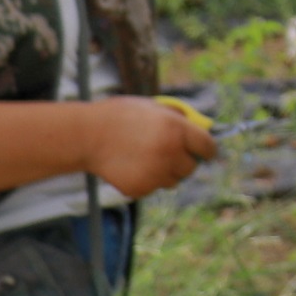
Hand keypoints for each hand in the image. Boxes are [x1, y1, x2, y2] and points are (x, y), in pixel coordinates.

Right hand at [82, 96, 217, 198]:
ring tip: (144, 157)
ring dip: (165, 172)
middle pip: (191, 167)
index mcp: (176, 129)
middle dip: (184, 161)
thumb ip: (178, 117)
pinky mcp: (140, 189)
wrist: (87, 135)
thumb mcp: (153, 106)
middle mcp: (170, 153)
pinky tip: (130, 166)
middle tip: (169, 153)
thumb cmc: (120, 116)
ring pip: (172, 180)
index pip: (208, 146)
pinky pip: (152, 187)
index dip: (207, 149)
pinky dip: (146, 181)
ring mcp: (155, 174)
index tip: (204, 151)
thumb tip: (200, 126)